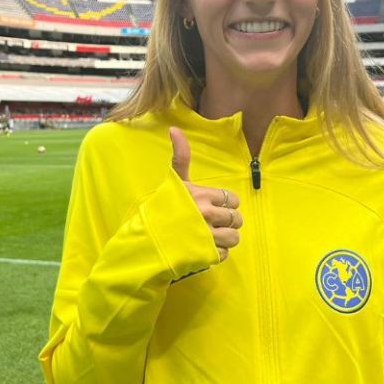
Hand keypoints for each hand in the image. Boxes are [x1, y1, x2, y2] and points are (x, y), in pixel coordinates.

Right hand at [169, 127, 241, 262]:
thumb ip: (181, 156)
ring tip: (211, 236)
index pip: (232, 199)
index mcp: (202, 195)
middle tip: (212, 223)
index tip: (212, 206)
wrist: (146, 238)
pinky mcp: (205, 254)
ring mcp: (207, 235)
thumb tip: (174, 129)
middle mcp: (207, 214)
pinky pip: (224, 254)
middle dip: (228, 222)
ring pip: (234, 237)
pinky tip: (204, 248)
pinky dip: (217, 253)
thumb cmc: (162, 207)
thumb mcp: (174, 181)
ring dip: (225, 238)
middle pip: (236, 219)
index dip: (224, 204)